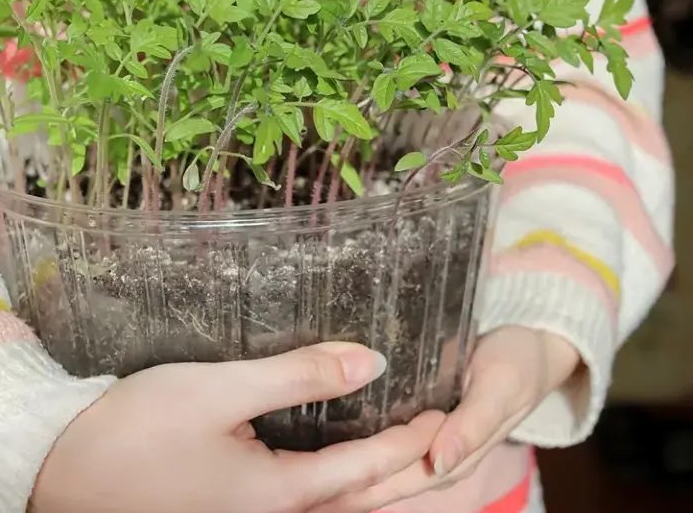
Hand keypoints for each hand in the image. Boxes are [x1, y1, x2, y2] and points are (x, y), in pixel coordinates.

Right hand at [29, 342, 445, 512]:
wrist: (63, 471)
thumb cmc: (136, 427)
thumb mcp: (218, 390)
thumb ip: (298, 375)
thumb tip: (372, 360)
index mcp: (282, 495)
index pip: (373, 466)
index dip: (415, 438)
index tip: (447, 407)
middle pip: (367, 501)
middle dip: (414, 470)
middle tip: (451, 435)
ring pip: (340, 509)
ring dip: (382, 485)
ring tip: (412, 451)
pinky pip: (308, 505)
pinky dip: (342, 488)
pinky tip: (343, 468)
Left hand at [310, 326, 581, 512]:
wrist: (530, 338)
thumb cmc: (518, 364)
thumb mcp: (502, 387)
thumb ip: (475, 423)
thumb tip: (439, 458)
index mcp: (452, 458)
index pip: (394, 479)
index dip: (357, 476)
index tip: (318, 466)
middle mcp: (430, 457)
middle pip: (372, 477)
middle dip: (331, 474)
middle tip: (288, 456)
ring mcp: (419, 439)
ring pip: (367, 460)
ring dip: (332, 457)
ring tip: (287, 446)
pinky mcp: (409, 415)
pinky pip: (372, 434)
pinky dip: (344, 434)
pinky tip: (310, 420)